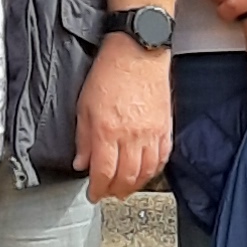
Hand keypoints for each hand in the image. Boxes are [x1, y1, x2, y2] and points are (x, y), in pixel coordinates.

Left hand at [76, 38, 170, 200]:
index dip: (98, 190)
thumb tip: (81, 162)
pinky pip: (163, 157)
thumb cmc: (111, 71)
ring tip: (125, 188)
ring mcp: (151, 133)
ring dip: (135, 185)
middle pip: (126, 177)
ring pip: (146, 172)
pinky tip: (146, 172)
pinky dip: (154, 170)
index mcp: (107, 131)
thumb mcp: (84, 105)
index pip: (103, 173)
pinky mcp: (165, 127)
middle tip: (108, 194)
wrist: (138, 52)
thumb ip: (83, 138)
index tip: (93, 195)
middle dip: (115, 191)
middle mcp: (131, 135)